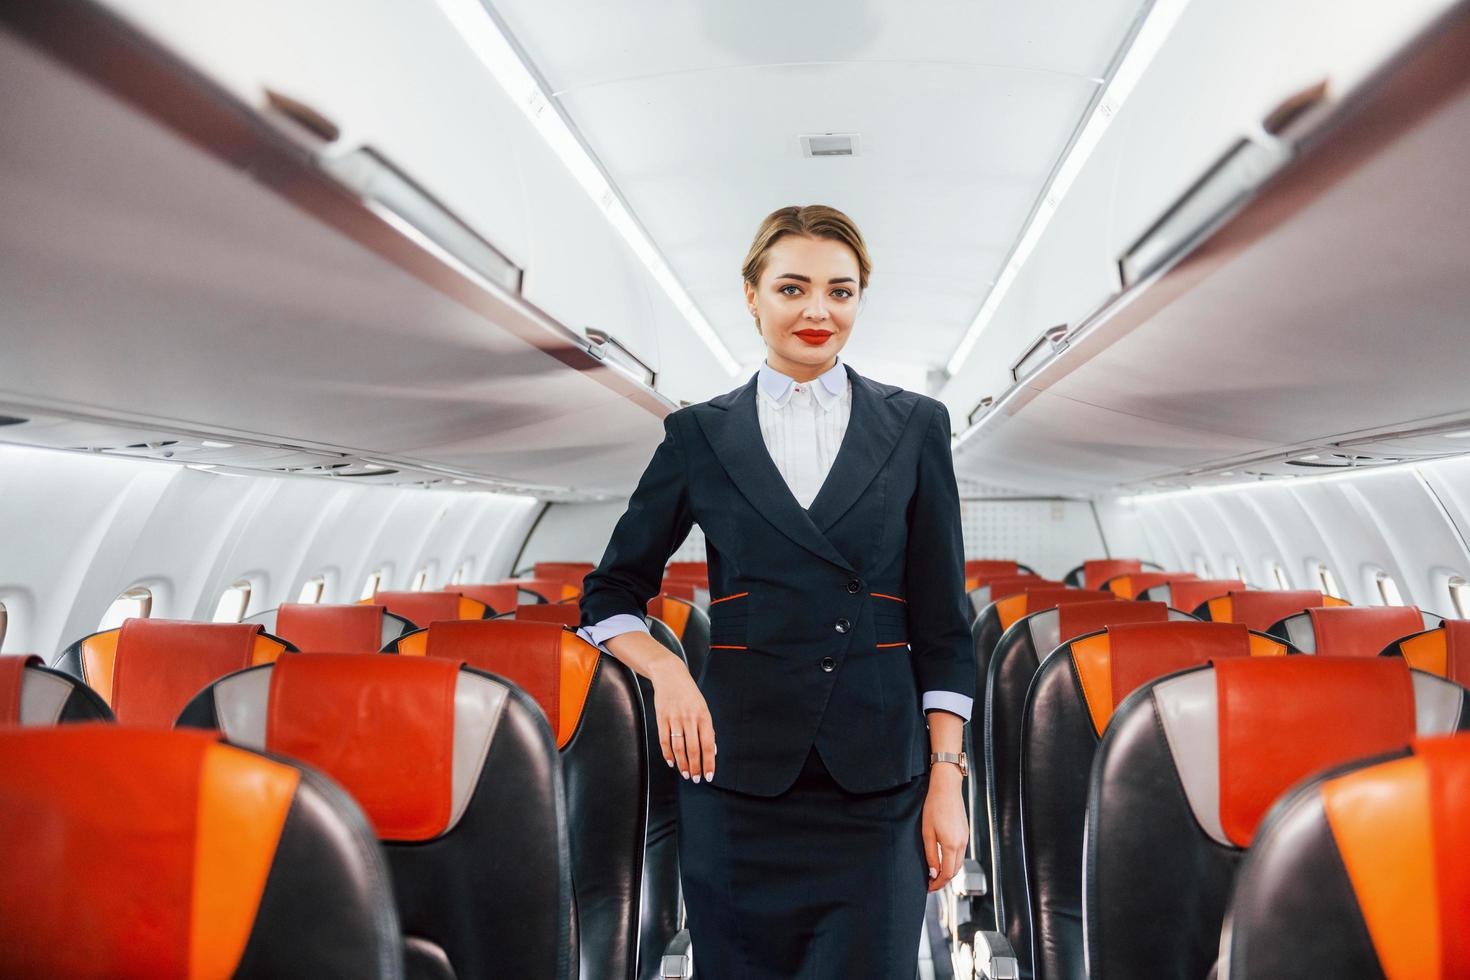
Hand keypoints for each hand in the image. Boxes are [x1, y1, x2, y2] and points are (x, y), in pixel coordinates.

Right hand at [649, 659, 716, 782]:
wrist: (670, 675)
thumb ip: (708, 729)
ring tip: (685, 774)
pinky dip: (668, 754)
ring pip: (678, 747)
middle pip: (693, 749)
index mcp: (704, 716)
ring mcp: (675, 718)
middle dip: (695, 767)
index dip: (709, 763)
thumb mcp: (703, 708)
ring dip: (682, 764)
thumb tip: (713, 750)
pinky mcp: (661, 718)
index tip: (709, 776)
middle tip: (695, 779)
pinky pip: (664, 740)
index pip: (708, 745)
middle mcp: (690, 718)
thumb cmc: (689, 694)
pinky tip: (671, 762)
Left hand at [922, 765, 967, 892]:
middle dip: (943, 880)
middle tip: (931, 883)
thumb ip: (931, 854)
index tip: (929, 887)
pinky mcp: (965, 833)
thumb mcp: (927, 832)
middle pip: (955, 871)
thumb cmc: (934, 806)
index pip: (947, 873)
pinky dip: (952, 861)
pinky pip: (960, 853)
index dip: (938, 883)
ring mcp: (965, 838)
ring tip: (935, 873)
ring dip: (948, 871)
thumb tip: (933, 872)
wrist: (946, 788)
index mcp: (951, 845)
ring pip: (959, 863)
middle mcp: (961, 844)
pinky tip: (943, 859)